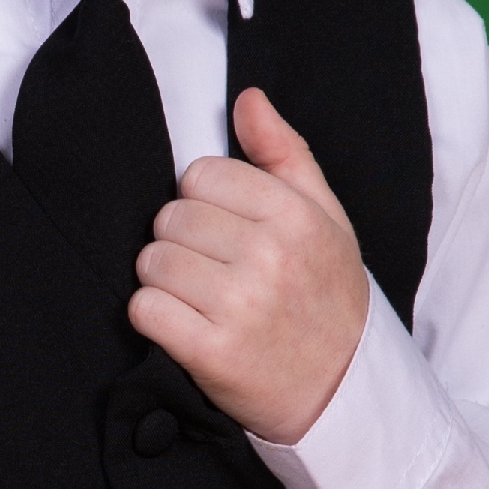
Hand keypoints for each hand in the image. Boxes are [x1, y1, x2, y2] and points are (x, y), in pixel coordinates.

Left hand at [129, 85, 370, 443]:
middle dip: (180, 241)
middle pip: (170, 217)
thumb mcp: (325, 217)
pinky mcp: (212, 352)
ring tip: (198, 299)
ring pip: (152, 262)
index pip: (200, 175)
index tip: (222, 230)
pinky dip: (153, 318)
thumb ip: (284, 153)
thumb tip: (246, 98)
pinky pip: (145, 309)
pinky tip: (182, 326)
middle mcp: (269, 256)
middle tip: (212, 271)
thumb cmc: (327, 296)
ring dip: (162, 281)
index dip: (202, 201)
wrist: (343, 389)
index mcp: (295, 215)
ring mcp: (240, 305)